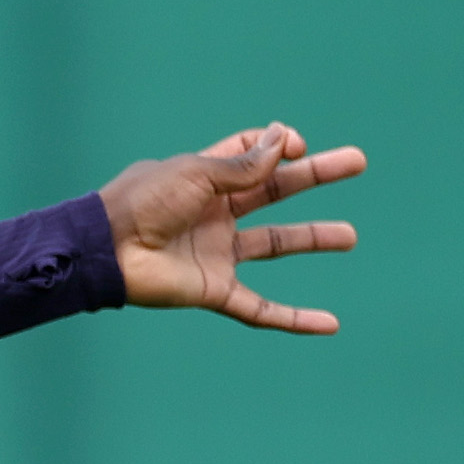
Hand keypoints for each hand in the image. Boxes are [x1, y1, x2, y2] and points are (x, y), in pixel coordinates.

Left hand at [102, 124, 364, 333]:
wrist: (105, 250)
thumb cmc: (142, 202)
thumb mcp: (196, 172)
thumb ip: (243, 165)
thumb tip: (287, 139)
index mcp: (205, 177)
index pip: (250, 153)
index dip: (277, 144)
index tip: (295, 145)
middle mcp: (214, 213)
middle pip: (276, 191)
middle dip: (316, 175)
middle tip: (357, 161)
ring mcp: (216, 253)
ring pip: (275, 245)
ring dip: (313, 237)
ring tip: (350, 237)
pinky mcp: (214, 290)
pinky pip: (260, 308)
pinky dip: (294, 318)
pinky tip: (329, 324)